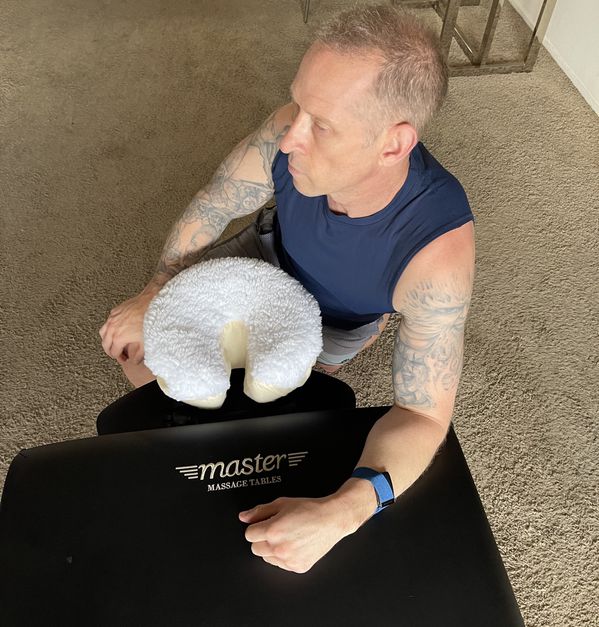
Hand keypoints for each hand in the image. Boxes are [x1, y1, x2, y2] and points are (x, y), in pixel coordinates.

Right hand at [99, 288, 158, 363]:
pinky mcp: (115, 311)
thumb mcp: (146, 342)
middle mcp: (112, 328)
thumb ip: (139, 355)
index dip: (119, 358)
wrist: (151, 304)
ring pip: (103, 333)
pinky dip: (109, 328)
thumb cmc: (149, 321)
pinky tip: (116, 329)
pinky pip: (107, 322)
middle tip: (117, 353)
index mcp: (119, 338)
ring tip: (113, 343)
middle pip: (105, 344)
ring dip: (107, 340)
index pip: (114, 352)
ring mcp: (112, 319)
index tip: (124, 358)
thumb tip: (135, 361)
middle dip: (110, 351)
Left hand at [239, 496, 357, 573]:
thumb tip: (244, 517)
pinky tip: (295, 545)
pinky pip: (281, 565)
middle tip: (277, 529)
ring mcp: (288, 559)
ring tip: (288, 536)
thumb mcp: (282, 503)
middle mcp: (279, 547)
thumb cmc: (309, 509)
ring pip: (267, 558)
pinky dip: (284, 556)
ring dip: (272, 549)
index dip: (257, 526)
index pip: (249, 535)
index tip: (265, 523)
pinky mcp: (297, 567)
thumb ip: (260, 511)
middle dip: (262, 538)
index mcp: (273, 530)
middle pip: (255, 548)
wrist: (331, 519)